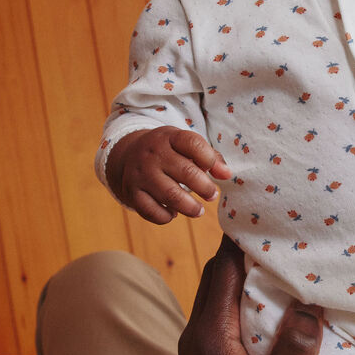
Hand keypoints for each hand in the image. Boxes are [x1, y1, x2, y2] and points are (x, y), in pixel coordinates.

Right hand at [106, 126, 231, 223]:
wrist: (127, 154)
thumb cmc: (168, 151)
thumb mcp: (185, 145)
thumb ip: (210, 157)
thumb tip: (227, 175)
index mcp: (169, 137)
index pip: (193, 144)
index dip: (210, 159)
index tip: (217, 172)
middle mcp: (153, 154)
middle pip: (186, 172)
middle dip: (205, 188)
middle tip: (212, 195)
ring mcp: (140, 174)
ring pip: (171, 196)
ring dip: (190, 207)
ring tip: (199, 210)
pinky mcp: (132, 192)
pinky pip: (152, 211)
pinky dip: (167, 217)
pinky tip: (173, 213)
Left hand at [130, 236, 322, 354]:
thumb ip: (294, 352)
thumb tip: (312, 305)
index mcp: (210, 333)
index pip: (222, 268)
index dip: (242, 238)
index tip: (267, 213)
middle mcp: (198, 332)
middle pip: (218, 274)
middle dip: (245, 249)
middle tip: (280, 229)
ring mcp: (199, 347)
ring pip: (219, 293)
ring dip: (243, 273)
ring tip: (280, 258)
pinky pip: (222, 313)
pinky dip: (242, 297)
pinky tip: (270, 303)